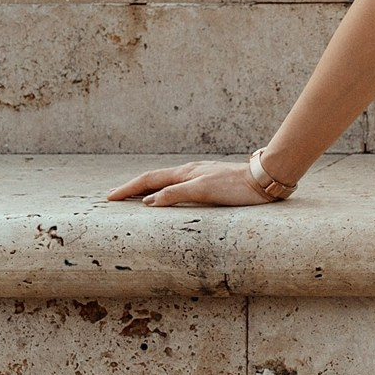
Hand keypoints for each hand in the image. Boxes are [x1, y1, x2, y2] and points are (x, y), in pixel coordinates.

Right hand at [102, 158, 280, 207]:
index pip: (149, 180)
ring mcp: (201, 176)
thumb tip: (148, 201)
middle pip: (155, 179)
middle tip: (115, 197)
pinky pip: (180, 187)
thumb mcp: (203, 191)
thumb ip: (176, 194)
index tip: (109, 197)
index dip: (128, 189)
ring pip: (168, 182)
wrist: (266, 179)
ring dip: (149, 190)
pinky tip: (170, 198)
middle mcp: (190, 172)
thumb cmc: (237, 186)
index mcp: (185, 173)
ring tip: (136, 198)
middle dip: (133, 188)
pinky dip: (166, 192)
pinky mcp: (212, 183)